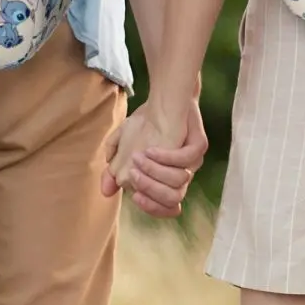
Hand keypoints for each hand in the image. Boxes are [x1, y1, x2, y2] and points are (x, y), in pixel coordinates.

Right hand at [101, 98, 206, 218]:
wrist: (165, 97)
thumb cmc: (146, 124)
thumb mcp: (124, 145)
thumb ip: (114, 168)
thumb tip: (106, 192)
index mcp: (167, 180)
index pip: (165, 207)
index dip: (151, 207)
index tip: (134, 196)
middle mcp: (182, 174)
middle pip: (173, 198)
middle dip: (151, 190)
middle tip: (133, 174)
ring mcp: (193, 161)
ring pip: (180, 181)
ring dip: (156, 172)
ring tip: (138, 157)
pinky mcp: (199, 145)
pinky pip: (186, 159)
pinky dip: (167, 157)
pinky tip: (151, 149)